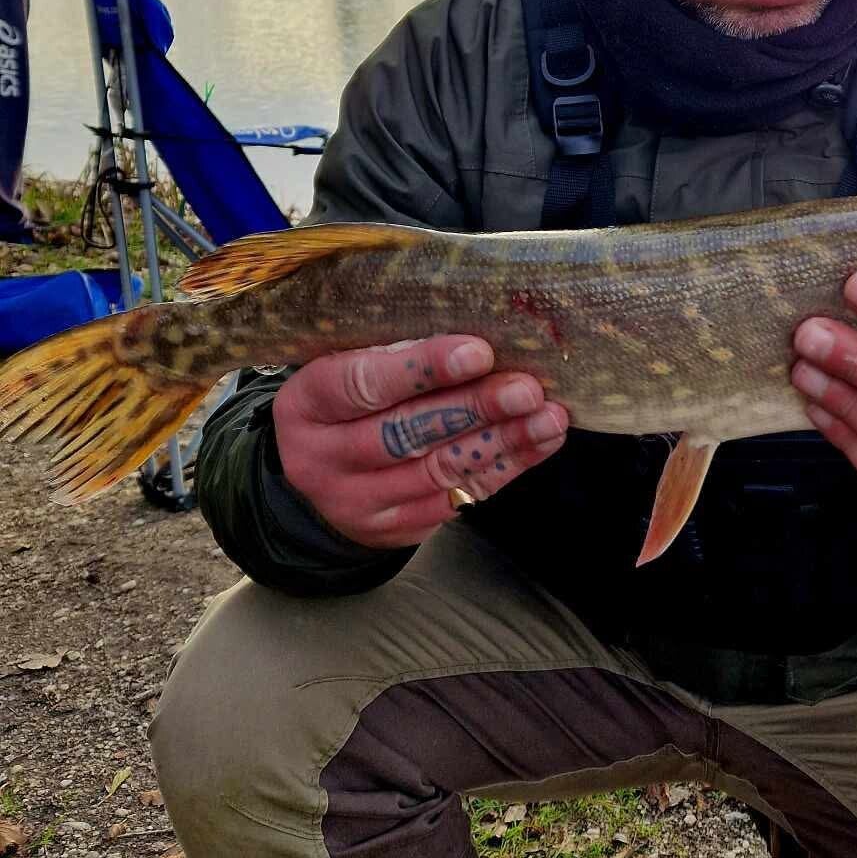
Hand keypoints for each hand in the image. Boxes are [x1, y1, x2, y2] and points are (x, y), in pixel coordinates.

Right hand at [273, 335, 569, 549]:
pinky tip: (539, 442)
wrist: (311, 484)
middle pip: (405, 433)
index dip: (422, 369)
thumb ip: (394, 350)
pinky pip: (455, 498)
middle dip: (474, 409)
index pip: (362, 384)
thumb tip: (480, 328)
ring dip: (502, 442)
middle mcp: (322, 457)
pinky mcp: (392, 528)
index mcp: (306, 403)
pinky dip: (504, 468)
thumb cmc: (343, 404)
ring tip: (548, 417)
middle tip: (526, 389)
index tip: (479, 352)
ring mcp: (355, 500)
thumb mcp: (343, 366)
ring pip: (438, 470)